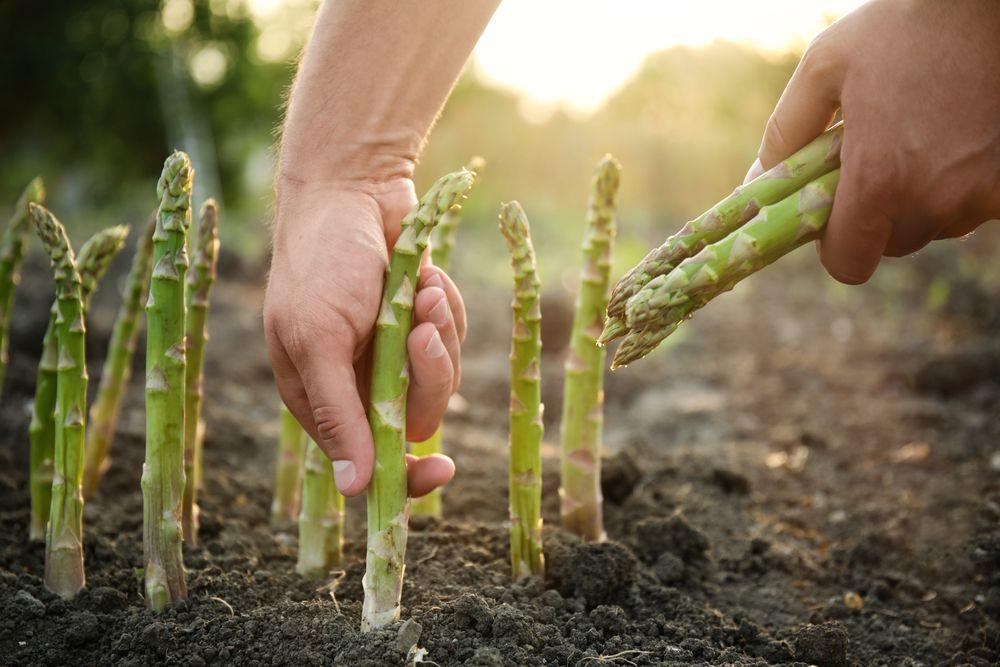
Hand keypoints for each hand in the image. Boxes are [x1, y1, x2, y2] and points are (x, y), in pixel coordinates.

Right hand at [264, 176, 464, 496]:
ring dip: (439, 331)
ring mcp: (390, 353)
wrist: (352, 188)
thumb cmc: (322, 261)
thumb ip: (339, 414)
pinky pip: (452, 339)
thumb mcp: (320, 339)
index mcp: (319, 395)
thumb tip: (352, 488)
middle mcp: (356, 381)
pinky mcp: (419, 323)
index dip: (404, 475)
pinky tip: (424, 274)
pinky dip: (444, 308)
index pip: (365, 462)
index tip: (442, 470)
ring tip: (421, 286)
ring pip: (440, 379)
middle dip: (427, 374)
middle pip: (417, 419)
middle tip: (421, 330)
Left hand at [745, 0, 999, 283]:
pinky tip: (960, 138)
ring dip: (923, 197)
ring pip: (937, 225)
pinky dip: (965, 184)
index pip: (848, 263)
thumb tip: (755, 184)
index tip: (835, 220)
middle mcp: (932, 198)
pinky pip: (978, 205)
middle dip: (878, 214)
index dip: (836, 247)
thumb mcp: (824, 67)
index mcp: (877, 179)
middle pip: (893, 244)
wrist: (989, 0)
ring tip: (922, 137)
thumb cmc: (902, 26)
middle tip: (880, 158)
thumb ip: (785, 133)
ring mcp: (981, 193)